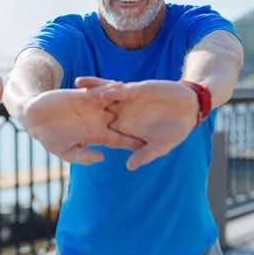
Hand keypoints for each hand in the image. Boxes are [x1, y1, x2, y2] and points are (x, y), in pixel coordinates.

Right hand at [22, 80, 144, 165]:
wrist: (35, 118)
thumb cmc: (49, 138)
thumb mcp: (67, 152)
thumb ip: (84, 157)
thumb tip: (102, 158)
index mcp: (97, 135)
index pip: (120, 139)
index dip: (133, 142)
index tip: (149, 145)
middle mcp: (98, 120)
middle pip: (123, 119)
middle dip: (139, 118)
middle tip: (158, 116)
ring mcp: (92, 107)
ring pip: (115, 102)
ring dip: (127, 99)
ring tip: (144, 95)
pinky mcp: (83, 95)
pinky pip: (100, 91)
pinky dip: (109, 88)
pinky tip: (121, 85)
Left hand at [76, 77, 198, 170]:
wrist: (189, 109)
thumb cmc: (176, 130)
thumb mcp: (160, 146)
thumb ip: (144, 155)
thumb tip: (129, 167)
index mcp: (126, 128)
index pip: (103, 130)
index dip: (88, 132)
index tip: (71, 135)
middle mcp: (124, 113)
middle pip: (98, 110)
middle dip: (83, 108)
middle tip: (64, 106)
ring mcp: (129, 101)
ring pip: (106, 96)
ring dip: (92, 91)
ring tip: (74, 87)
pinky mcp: (137, 90)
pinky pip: (120, 88)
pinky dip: (110, 88)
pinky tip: (98, 89)